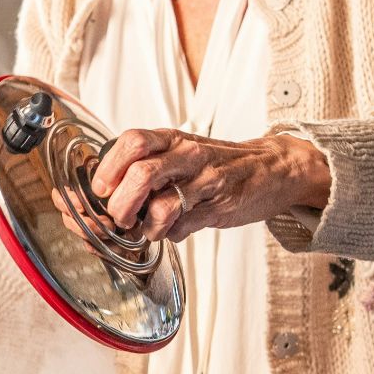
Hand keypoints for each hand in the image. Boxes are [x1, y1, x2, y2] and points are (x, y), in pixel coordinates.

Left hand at [87, 129, 329, 241]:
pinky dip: (170, 234)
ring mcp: (205, 181)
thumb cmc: (219, 162)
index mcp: (172, 138)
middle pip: (140, 174)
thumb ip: (149, 162)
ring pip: (161, 207)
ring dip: (146, 227)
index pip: (131, 141)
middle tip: (119, 218)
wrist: (272, 168)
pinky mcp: (219, 207)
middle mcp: (188, 155)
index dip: (109, 168)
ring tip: (150, 229)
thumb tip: (106, 188)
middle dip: (120, 204)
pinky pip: (182, 227)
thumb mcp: (182, 150)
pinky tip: (176, 229)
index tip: (101, 189)